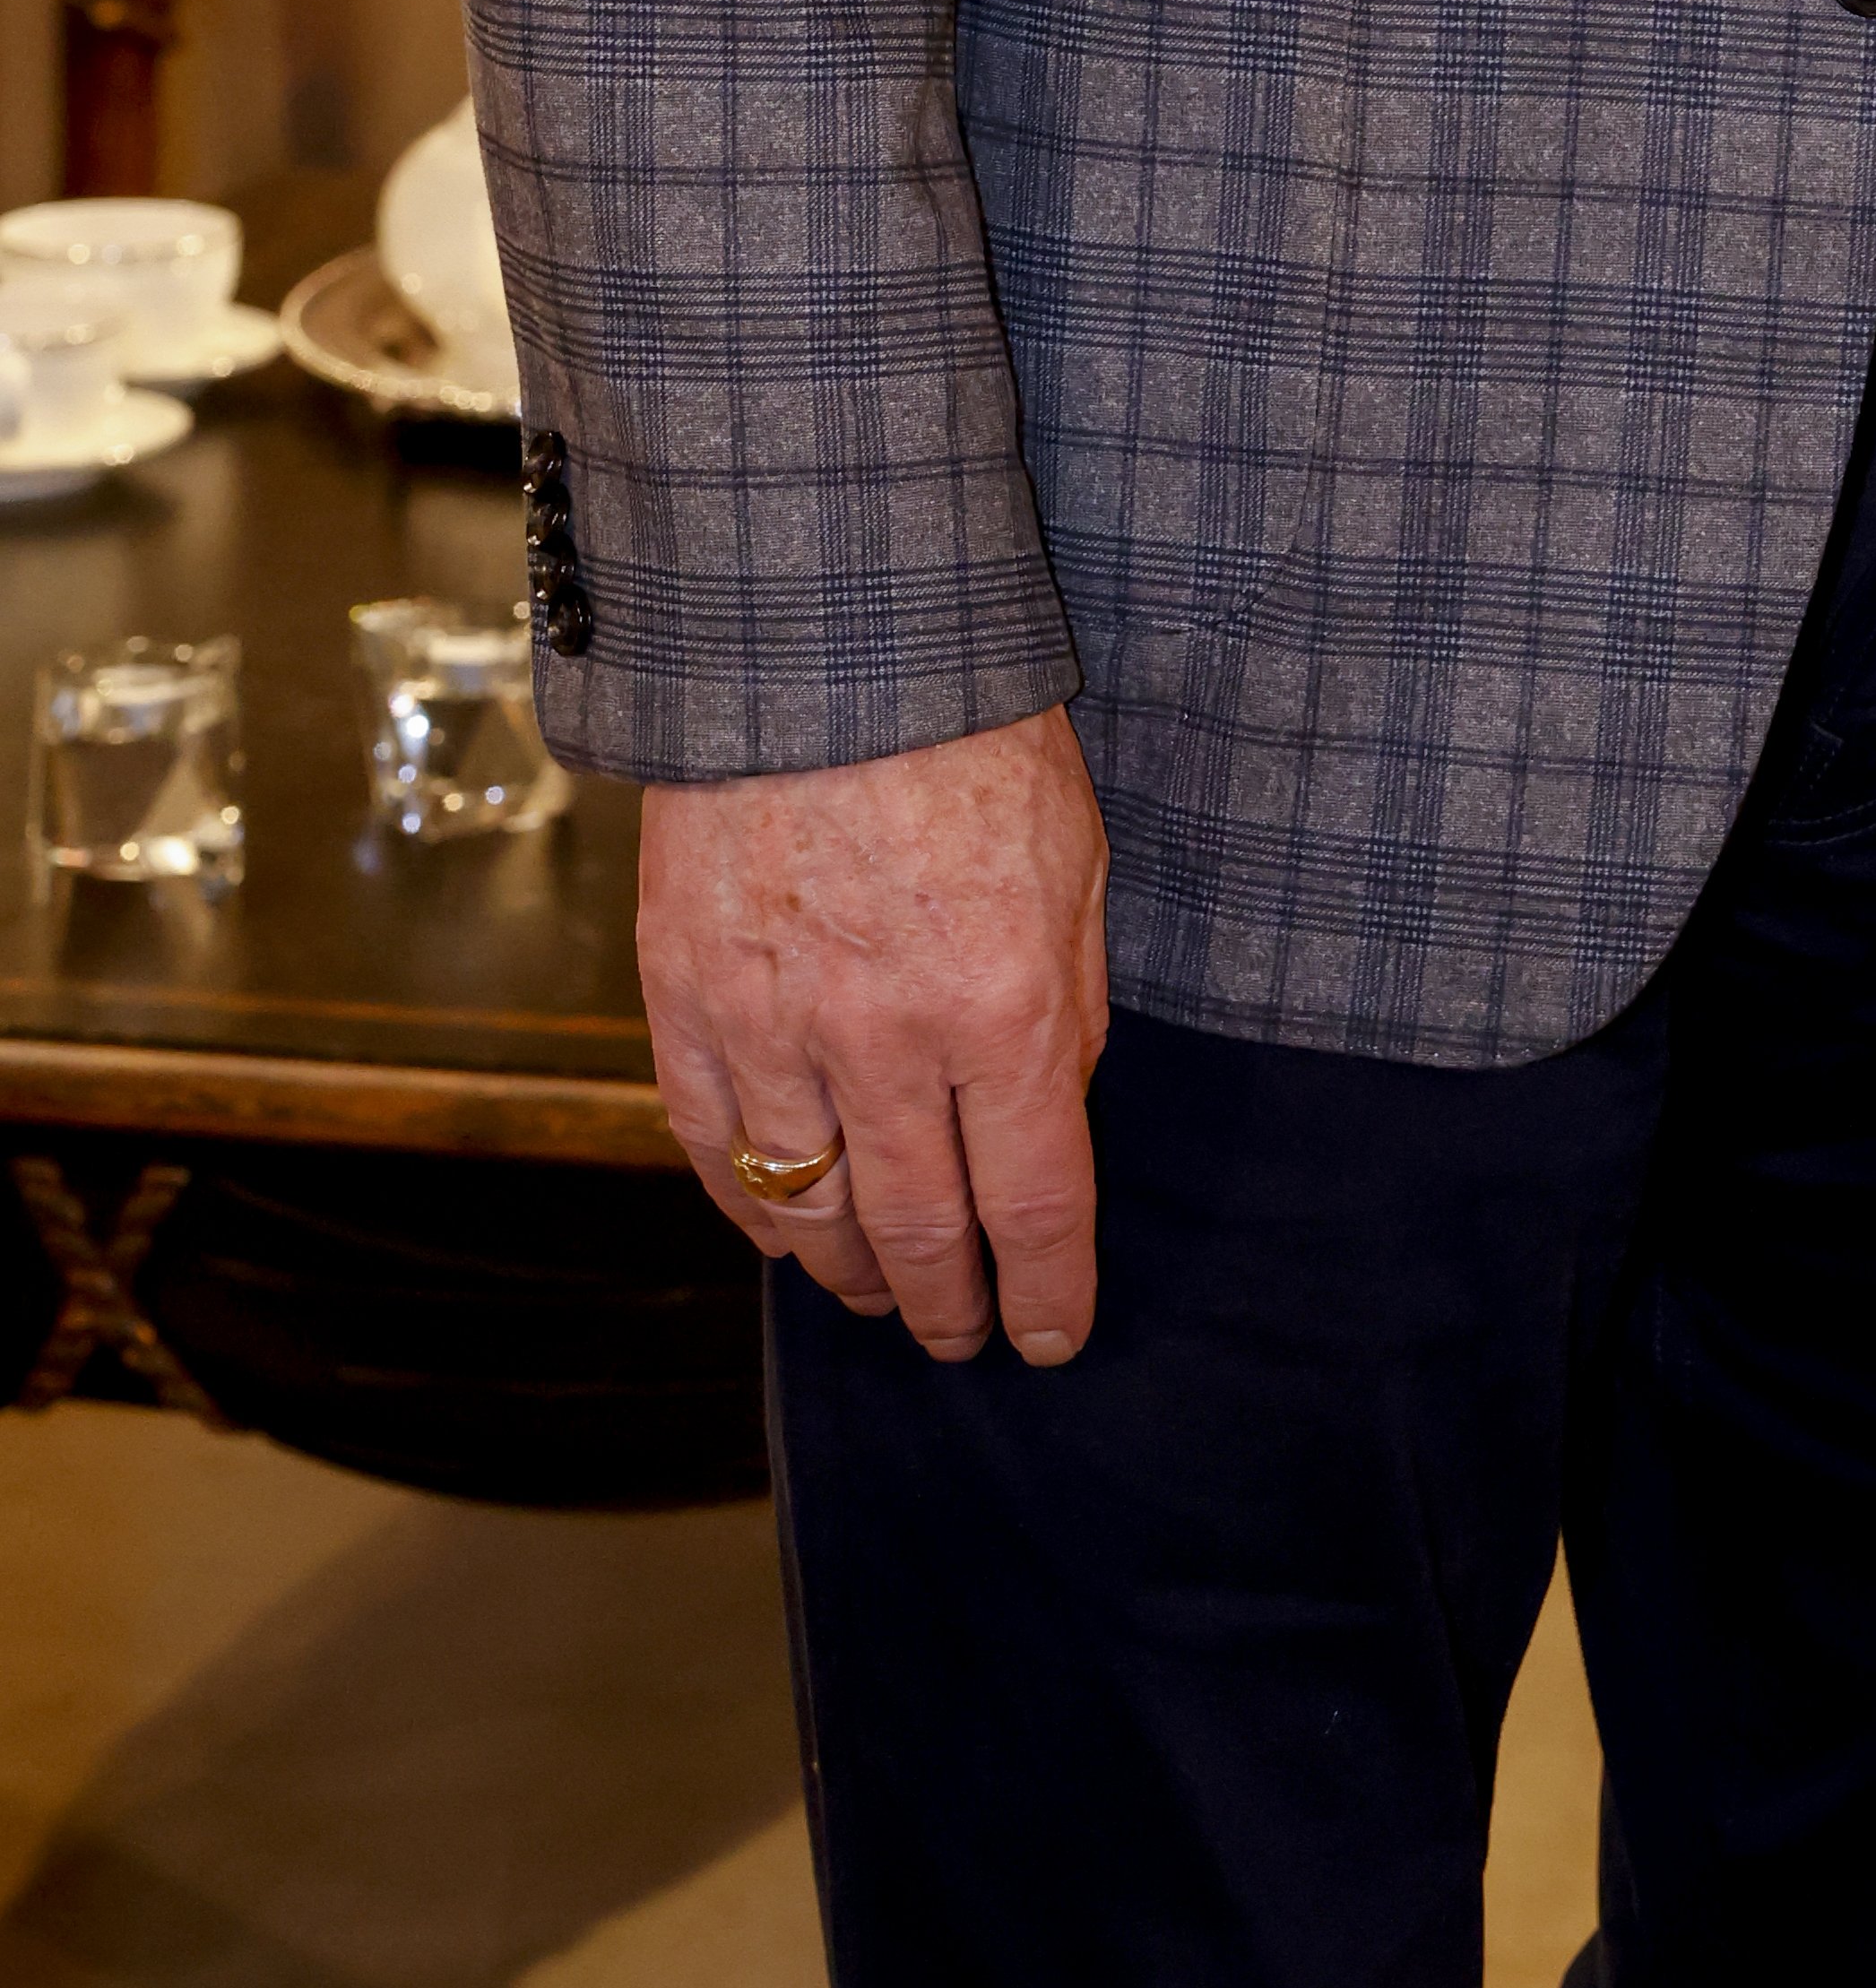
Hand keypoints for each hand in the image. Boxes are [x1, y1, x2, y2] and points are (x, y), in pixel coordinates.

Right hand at [640, 705, 1110, 1366]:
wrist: (818, 648)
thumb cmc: (971, 740)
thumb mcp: (1076, 865)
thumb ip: (1069, 1008)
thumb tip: (1051, 1120)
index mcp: (1004, 1009)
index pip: (1036, 1205)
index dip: (1049, 1291)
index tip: (1054, 1336)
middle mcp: (888, 1043)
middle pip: (922, 1234)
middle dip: (953, 1307)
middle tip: (968, 1339)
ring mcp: (775, 1032)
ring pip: (814, 1214)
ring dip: (854, 1279)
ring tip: (884, 1301)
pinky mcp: (688, 1007)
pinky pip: (720, 1156)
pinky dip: (756, 1215)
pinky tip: (788, 1236)